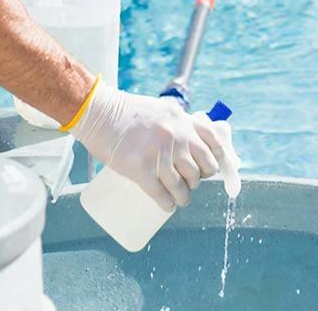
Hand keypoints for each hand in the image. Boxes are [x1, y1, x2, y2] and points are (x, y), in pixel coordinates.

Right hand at [71, 83, 240, 211]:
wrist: (102, 113)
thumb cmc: (130, 111)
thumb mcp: (163, 109)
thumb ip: (177, 122)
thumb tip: (189, 139)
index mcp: (183, 121)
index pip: (213, 143)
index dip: (216, 159)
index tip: (212, 168)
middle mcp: (176, 138)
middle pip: (200, 168)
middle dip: (198, 180)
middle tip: (191, 184)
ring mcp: (159, 155)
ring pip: (182, 186)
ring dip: (184, 197)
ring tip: (180, 199)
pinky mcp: (140, 169)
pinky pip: (160, 194)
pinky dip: (167, 204)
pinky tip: (168, 207)